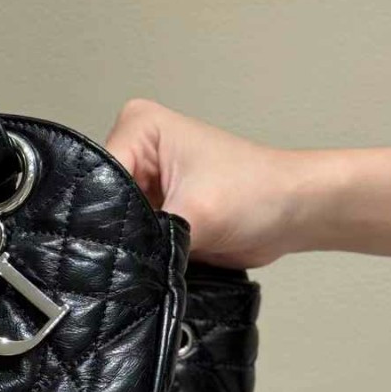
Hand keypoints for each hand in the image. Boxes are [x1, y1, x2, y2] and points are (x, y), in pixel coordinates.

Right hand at [103, 97, 303, 268]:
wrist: (292, 214)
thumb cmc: (259, 191)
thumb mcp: (196, 214)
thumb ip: (151, 237)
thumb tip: (122, 265)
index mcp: (139, 126)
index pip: (98, 175)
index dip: (105, 214)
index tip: (122, 241)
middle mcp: (136, 149)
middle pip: (103, 200)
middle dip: (123, 230)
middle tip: (149, 246)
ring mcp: (145, 181)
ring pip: (117, 224)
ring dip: (135, 244)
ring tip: (163, 248)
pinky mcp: (155, 209)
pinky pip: (134, 237)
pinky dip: (145, 253)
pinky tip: (160, 258)